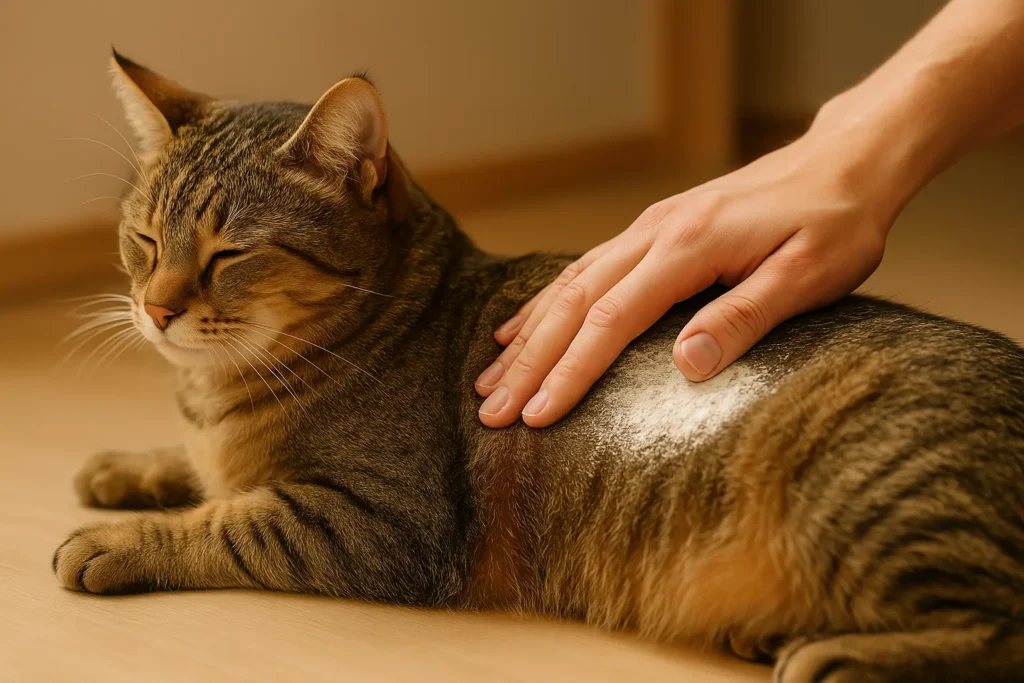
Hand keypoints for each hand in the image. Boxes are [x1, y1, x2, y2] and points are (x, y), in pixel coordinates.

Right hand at [474, 122, 897, 428]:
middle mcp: (654, 233)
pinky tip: (521, 326)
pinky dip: (546, 303)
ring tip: (489, 379)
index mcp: (687, 247)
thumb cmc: (835, 223)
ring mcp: (648, 228)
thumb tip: (685, 364)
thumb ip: (744, 317)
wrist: (842, 163)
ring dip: (528, 336)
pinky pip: (584, 270)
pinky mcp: (653, 231)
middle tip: (490, 412)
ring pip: (569, 286)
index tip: (535, 417)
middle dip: (530, 363)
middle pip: (573, 304)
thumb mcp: (809, 274)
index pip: (611, 320)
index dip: (569, 373)